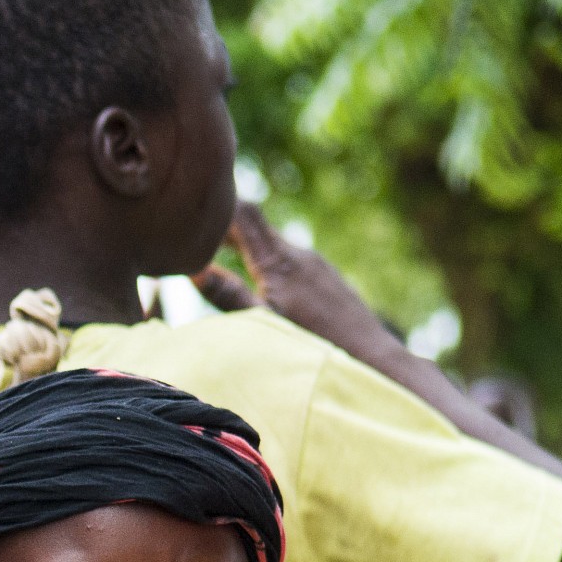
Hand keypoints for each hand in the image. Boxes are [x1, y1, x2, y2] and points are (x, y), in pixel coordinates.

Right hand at [193, 202, 400, 366]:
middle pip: (254, 224)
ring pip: (270, 242)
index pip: (244, 214)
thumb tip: (196, 271)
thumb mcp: (264, 324)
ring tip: (214, 254)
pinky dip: (263, 259)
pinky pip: (287, 257)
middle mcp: (298, 253)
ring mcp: (313, 262)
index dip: (218, 205)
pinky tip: (255, 279)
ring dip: (242, 244)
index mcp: (279, 262)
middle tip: (189, 233)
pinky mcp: (323, 275)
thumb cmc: (315, 345)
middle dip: (222, 226)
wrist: (371, 356)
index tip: (190, 209)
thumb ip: (230, 295)